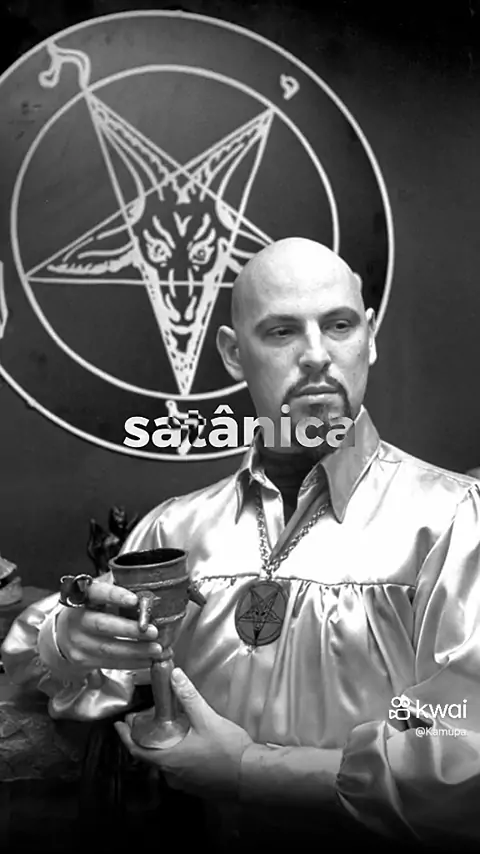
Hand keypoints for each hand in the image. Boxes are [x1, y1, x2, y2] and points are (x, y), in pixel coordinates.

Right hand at [56, 579, 162, 669]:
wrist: (64, 633)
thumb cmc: (90, 610)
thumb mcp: (99, 595)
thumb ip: (118, 590)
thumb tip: (146, 590)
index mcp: (82, 597)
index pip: (97, 593)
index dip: (115, 595)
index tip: (135, 599)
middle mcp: (77, 619)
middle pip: (103, 625)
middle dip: (130, 629)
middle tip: (153, 631)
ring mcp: (78, 641)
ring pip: (108, 648)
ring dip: (135, 650)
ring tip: (156, 648)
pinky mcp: (82, 660)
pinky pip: (109, 663)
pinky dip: (131, 662)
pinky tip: (147, 660)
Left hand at [115, 668, 252, 798]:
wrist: (251, 776)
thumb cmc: (228, 750)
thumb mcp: (207, 719)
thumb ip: (189, 697)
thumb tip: (175, 676)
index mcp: (169, 760)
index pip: (137, 749)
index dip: (125, 737)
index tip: (119, 725)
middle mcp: (172, 775)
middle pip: (150, 757)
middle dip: (144, 739)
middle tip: (144, 722)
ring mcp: (184, 784)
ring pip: (164, 765)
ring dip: (160, 749)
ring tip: (165, 731)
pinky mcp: (197, 787)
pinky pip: (177, 772)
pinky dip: (174, 757)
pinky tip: (185, 746)